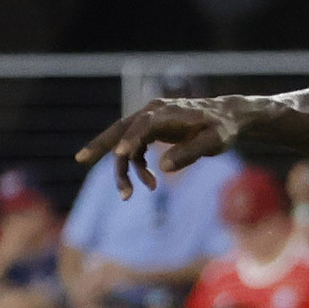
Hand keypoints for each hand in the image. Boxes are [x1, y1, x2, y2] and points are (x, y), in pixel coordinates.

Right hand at [76, 97, 253, 196]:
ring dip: (124, 168)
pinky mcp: (151, 131)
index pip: (142, 125)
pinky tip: (150, 183)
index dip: (130, 139)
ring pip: (124, 142)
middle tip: (80, 159)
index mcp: (166, 112)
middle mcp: (152, 113)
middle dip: (100, 145)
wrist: (228, 117)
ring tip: (129, 195)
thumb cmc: (223, 128)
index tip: (121, 154)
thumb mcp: (214, 141)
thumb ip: (191, 153)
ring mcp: (149, 121)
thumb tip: (163, 167)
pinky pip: (135, 148)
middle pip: (119, 128)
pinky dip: (137, 166)